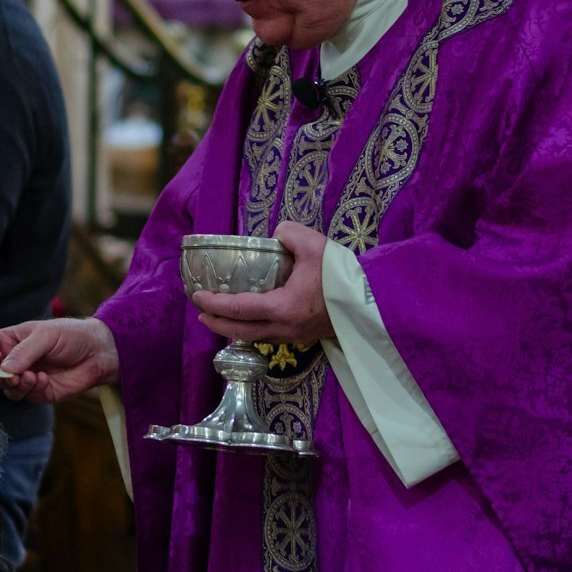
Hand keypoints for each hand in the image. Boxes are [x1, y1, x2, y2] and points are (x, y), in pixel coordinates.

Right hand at [0, 318, 119, 402]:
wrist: (100, 353)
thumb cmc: (72, 335)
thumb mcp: (46, 335)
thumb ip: (24, 351)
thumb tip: (4, 368)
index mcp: (12, 340)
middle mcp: (16, 360)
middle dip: (3, 376)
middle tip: (15, 375)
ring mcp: (27, 377)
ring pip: (9, 389)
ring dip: (18, 385)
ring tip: (32, 376)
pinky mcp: (40, 392)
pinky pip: (27, 396)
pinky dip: (33, 390)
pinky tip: (44, 380)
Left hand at [192, 221, 333, 344]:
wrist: (373, 301)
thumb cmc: (342, 275)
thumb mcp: (314, 244)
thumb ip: (289, 234)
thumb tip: (277, 236)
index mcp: (283, 308)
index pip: (239, 309)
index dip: (215, 304)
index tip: (198, 296)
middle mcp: (285, 327)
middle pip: (241, 331)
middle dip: (217, 324)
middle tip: (201, 314)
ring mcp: (295, 336)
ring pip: (256, 338)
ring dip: (234, 330)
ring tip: (222, 319)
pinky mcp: (305, 336)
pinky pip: (270, 338)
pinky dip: (253, 331)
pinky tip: (253, 321)